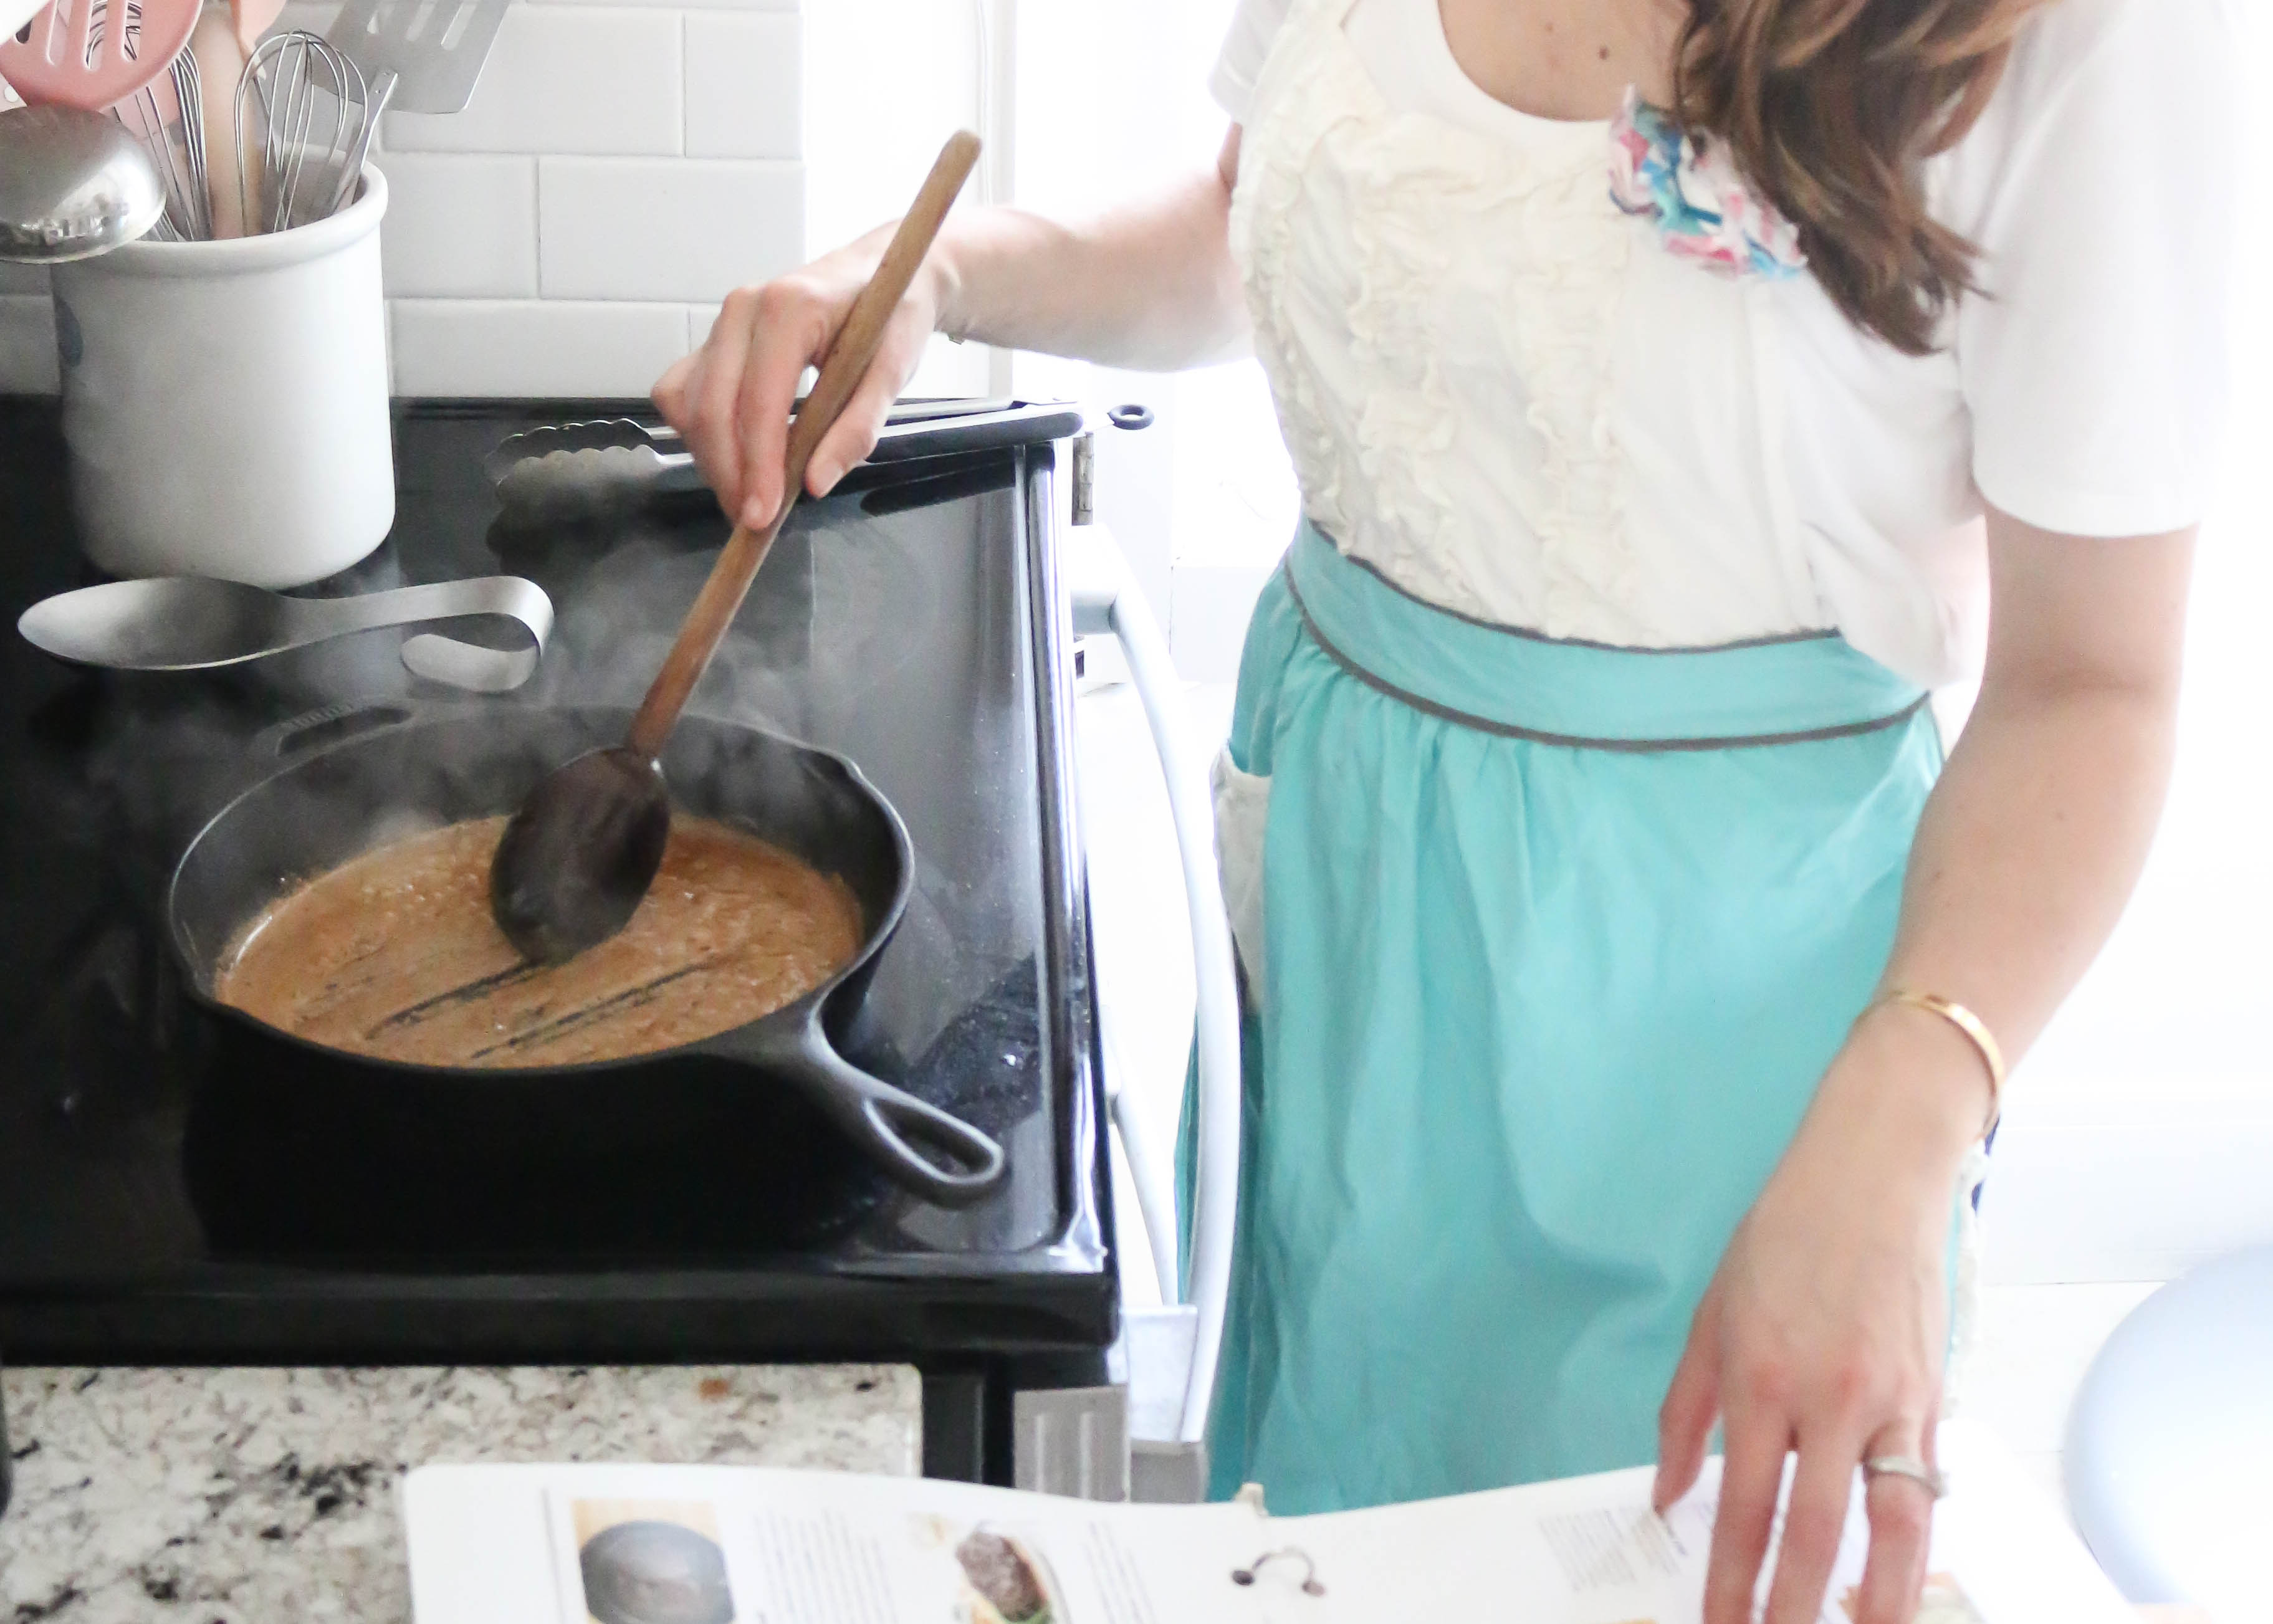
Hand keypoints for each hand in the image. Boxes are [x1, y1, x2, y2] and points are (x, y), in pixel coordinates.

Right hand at [651, 227, 954, 529]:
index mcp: (788, 308)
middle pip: (711, 408)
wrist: (885, 272)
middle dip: (727, 474)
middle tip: (753, 522)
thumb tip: (816, 485)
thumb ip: (857, 429)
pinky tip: (735, 458)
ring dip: (710, 458)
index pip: (757, 401)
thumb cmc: (893, 317)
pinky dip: (700, 432)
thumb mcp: (893, 373)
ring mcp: (722, 322)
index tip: (761, 517)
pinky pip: (683, 392)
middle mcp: (742, 309)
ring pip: (688, 403)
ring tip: (749, 495)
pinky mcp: (715, 339)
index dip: (756, 466)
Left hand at [1652, 1006, 1988, 1623]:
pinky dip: (1917, 1546)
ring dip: (1879, 1599)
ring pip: (1894, 1527)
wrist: (1870, 1178)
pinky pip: (1926, 1490)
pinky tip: (1901, 1583)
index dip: (1730, 1578)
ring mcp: (1890, 1403)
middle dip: (1796, 1607)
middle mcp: (1828, 1399)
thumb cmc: (1783, 1241)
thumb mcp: (1711, 1319)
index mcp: (1760, 1379)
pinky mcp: (1932, 1398)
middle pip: (1816, 1533)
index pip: (1742, 1507)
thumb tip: (1666, 1496)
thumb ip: (1685, 1416)